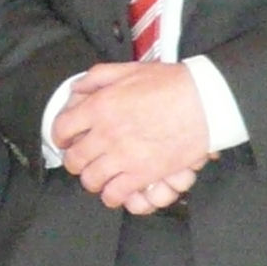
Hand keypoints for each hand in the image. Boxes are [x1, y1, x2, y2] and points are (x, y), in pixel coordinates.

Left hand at [55, 60, 211, 210]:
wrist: (206, 100)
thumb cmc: (171, 83)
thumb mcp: (129, 69)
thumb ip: (97, 77)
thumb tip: (77, 90)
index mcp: (99, 107)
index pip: (61, 129)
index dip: (60, 137)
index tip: (66, 140)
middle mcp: (106, 134)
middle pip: (73, 159)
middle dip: (76, 161)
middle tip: (84, 159)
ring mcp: (123, 156)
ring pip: (90, 180)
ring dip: (93, 179)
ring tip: (101, 175)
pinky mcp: (143, 173)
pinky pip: (115, 194)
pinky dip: (112, 195)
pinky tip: (117, 189)